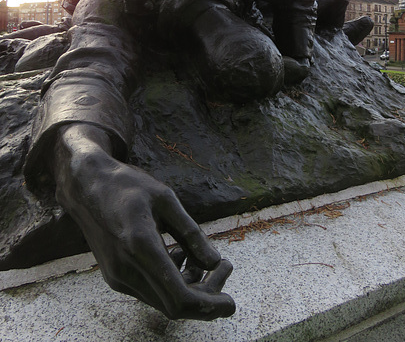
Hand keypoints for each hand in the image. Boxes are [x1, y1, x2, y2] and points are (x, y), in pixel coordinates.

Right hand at [54, 127, 234, 320]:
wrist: (86, 187)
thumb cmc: (127, 185)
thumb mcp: (165, 198)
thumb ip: (191, 232)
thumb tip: (215, 262)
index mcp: (141, 246)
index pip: (179, 297)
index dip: (209, 306)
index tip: (231, 302)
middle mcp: (126, 269)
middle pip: (174, 306)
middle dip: (206, 295)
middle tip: (224, 268)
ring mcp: (118, 276)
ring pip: (163, 301)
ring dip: (189, 287)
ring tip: (203, 259)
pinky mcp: (115, 276)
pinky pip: (150, 291)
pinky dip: (172, 281)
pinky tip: (179, 255)